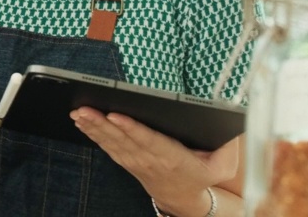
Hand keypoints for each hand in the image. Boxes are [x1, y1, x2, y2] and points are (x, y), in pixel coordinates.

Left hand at [72, 107, 234, 215]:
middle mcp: (150, 160)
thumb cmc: (203, 174)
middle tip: (85, 109)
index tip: (116, 115)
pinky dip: (93, 134)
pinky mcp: (126, 161)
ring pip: (111, 143)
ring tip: (78, 112)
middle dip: (102, 124)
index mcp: (172, 158)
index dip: (132, 128)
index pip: (149, 141)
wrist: (184, 198)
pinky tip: (81, 121)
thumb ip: (227, 145)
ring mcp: (135, 162)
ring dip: (93, 128)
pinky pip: (107, 147)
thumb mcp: (223, 164)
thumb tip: (228, 121)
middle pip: (123, 140)